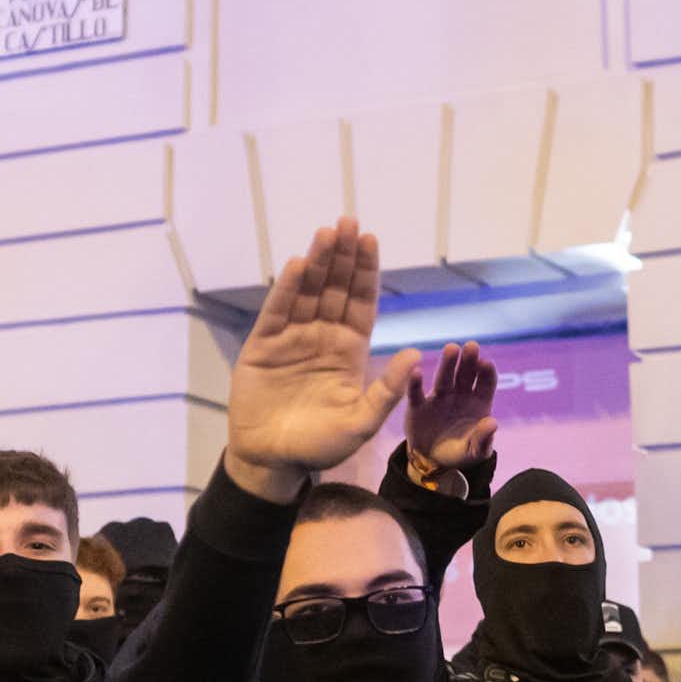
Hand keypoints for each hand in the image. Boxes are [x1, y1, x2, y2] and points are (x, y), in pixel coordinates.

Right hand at [225, 218, 419, 502]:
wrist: (273, 460)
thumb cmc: (320, 445)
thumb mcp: (362, 422)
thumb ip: (386, 390)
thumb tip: (417, 353)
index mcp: (350, 350)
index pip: (361, 302)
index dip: (365, 271)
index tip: (370, 239)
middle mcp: (322, 337)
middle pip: (335, 288)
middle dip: (343, 256)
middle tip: (348, 222)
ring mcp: (292, 339)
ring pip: (307, 293)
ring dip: (317, 263)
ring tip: (326, 232)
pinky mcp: (263, 347)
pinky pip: (277, 311)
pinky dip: (286, 289)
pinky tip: (297, 264)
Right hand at [403, 341, 499, 471]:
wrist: (433, 460)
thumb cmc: (460, 452)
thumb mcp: (475, 451)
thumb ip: (484, 439)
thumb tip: (492, 422)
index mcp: (478, 402)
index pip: (485, 383)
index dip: (487, 372)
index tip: (486, 363)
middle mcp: (460, 394)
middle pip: (466, 374)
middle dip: (469, 360)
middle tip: (471, 346)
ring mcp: (439, 398)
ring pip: (444, 378)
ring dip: (448, 363)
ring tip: (451, 348)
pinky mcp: (419, 406)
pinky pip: (416, 393)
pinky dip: (415, 383)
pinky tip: (416, 372)